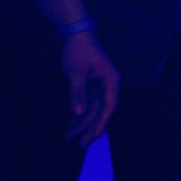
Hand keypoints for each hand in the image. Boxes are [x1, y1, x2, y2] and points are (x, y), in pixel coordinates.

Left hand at [63, 30, 119, 146]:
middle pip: (101, 111)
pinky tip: (70, 126)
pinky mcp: (91, 86)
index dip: (101, 123)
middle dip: (90, 128)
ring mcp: (99, 87)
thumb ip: (78, 93)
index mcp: (110, 81)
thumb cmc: (79, 51)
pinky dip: (78, 114)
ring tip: (70, 138)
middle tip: (80, 145)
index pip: (108, 106)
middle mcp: (108, 86)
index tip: (94, 137)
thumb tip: (78, 113)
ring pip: (93, 110)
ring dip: (82, 123)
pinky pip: (86, 104)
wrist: (76, 35)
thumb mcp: (76, 72)